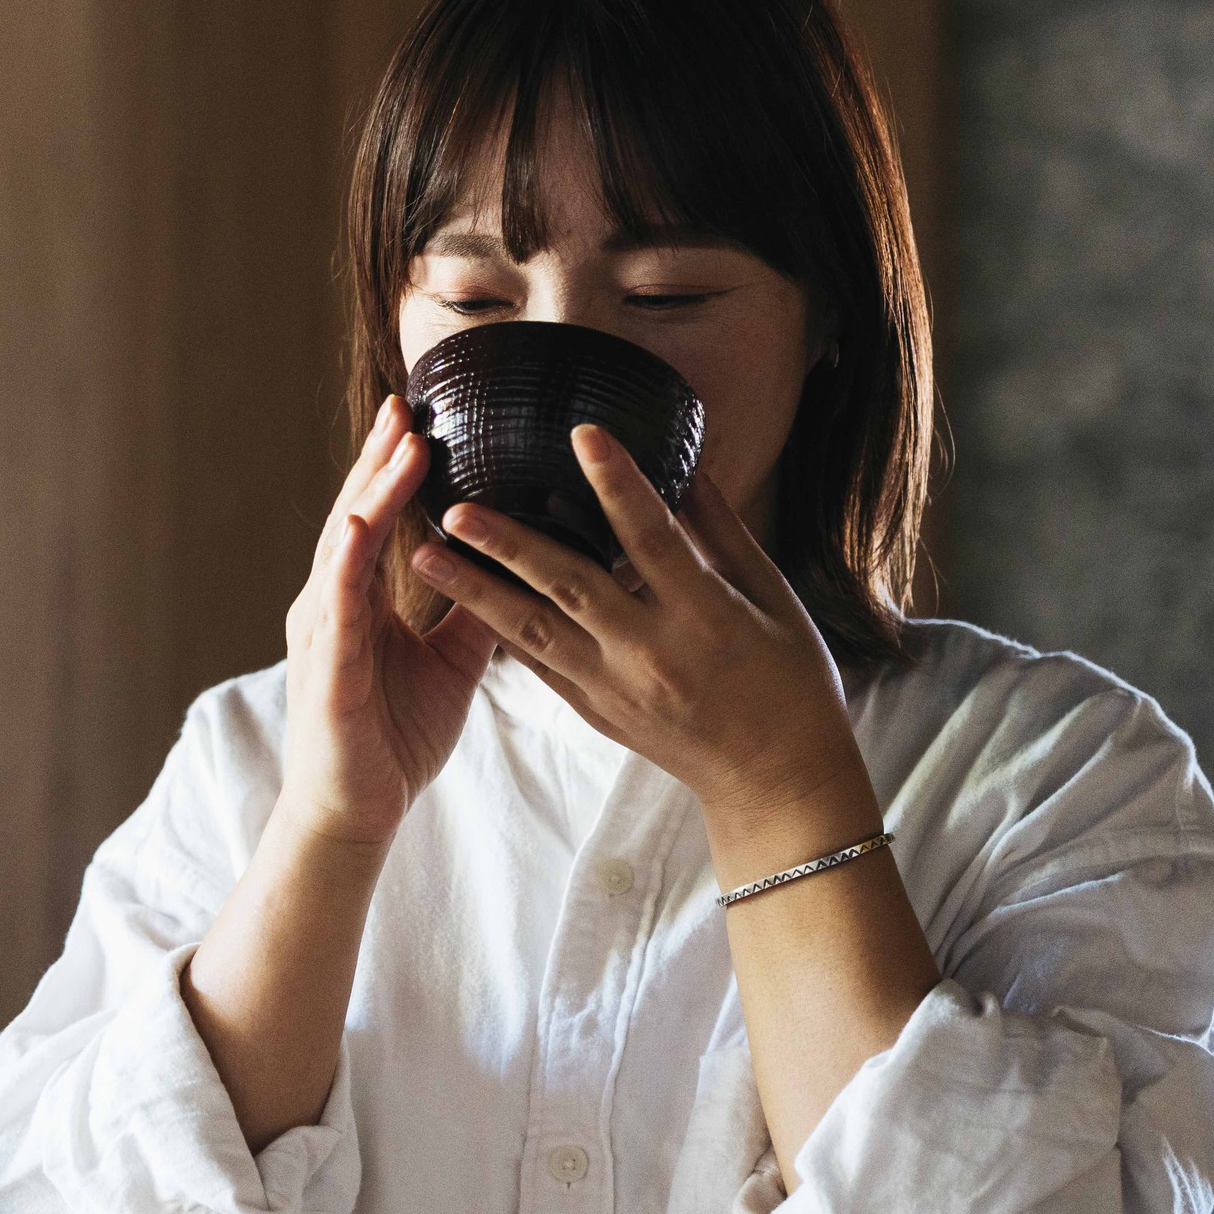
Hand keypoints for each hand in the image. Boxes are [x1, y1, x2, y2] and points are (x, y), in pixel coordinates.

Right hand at [275, 396, 497, 849]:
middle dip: (380, 459)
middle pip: (355, 514)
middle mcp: (332, 605)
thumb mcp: (451, 662)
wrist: (355, 813)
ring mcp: (324, 633)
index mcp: (358, 601)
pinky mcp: (326, 669)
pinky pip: (338, 606)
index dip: (395, 468)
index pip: (376, 518)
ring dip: (372, 492)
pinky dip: (349, 560)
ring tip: (400, 443)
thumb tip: (519, 562)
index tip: (420, 416)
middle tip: (407, 403)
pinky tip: (364, 523)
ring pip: (345, 547)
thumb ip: (475, 611)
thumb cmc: (393, 738)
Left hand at [407, 424, 865, 819]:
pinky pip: (536, 665)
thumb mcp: (772, 598)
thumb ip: (722, 531)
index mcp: (705, 616)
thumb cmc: (789, 678)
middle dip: (509, 544)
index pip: (653, 539)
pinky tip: (457, 598)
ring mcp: (613, 687)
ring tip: (424, 554)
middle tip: (455, 507)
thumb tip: (688, 461)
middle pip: (570, 586)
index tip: (583, 434)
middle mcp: (650, 653)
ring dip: (474, 591)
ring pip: (532, 631)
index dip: (618, 484)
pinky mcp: (592, 710)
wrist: (774, 779)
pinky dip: (496, 631)